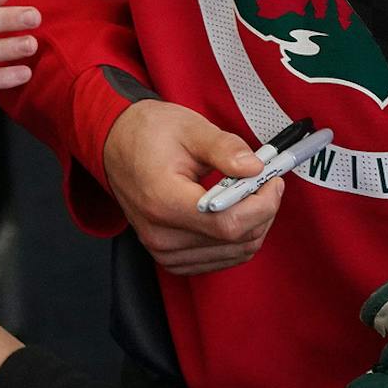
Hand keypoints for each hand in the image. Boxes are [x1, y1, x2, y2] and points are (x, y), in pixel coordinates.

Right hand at [100, 99, 277, 275]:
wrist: (116, 144)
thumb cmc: (149, 133)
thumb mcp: (189, 127)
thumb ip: (225, 148)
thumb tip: (255, 168)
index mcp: (162, 200)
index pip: (227, 223)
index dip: (261, 205)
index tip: (272, 181)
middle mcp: (160, 233)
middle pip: (235, 241)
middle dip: (262, 211)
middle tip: (264, 181)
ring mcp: (163, 250)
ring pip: (234, 253)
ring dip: (253, 225)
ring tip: (247, 193)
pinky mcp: (170, 257)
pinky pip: (221, 259)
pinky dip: (237, 239)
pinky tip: (233, 212)